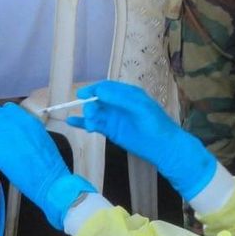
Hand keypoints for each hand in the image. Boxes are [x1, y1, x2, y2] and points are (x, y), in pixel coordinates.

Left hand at [0, 103, 93, 229]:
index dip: (2, 120)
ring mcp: (4, 131)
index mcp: (27, 118)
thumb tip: (14, 132)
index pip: (6, 109)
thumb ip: (25, 129)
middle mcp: (14, 120)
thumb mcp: (40, 137)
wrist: (50, 179)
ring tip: (0, 155)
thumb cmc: (49, 164)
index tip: (3, 131)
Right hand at [67, 81, 216, 200]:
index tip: (82, 95)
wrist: (163, 147)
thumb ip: (120, 98)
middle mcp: (118, 104)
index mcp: (127, 94)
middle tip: (92, 115)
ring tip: (92, 126)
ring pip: (95, 113)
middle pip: (98, 100)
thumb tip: (99, 91)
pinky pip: (94, 125)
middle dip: (91, 106)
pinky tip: (71, 122)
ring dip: (88, 117)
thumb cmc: (155, 124)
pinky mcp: (111, 131)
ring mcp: (114, 118)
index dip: (93, 90)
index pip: (106, 88)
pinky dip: (83, 124)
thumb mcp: (139, 107)